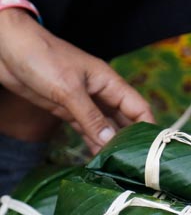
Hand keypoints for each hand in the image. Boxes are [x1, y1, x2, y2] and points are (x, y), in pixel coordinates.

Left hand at [0, 9, 153, 152]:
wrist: (6, 47)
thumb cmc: (41, 57)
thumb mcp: (68, 89)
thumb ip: (90, 117)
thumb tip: (111, 142)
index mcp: (109, 82)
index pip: (138, 108)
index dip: (148, 128)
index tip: (152, 151)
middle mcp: (100, 93)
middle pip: (124, 120)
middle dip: (130, 141)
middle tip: (134, 165)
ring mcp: (83, 102)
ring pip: (105, 128)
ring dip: (110, 145)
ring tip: (117, 167)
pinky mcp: (65, 109)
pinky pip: (85, 130)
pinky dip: (91, 144)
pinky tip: (97, 159)